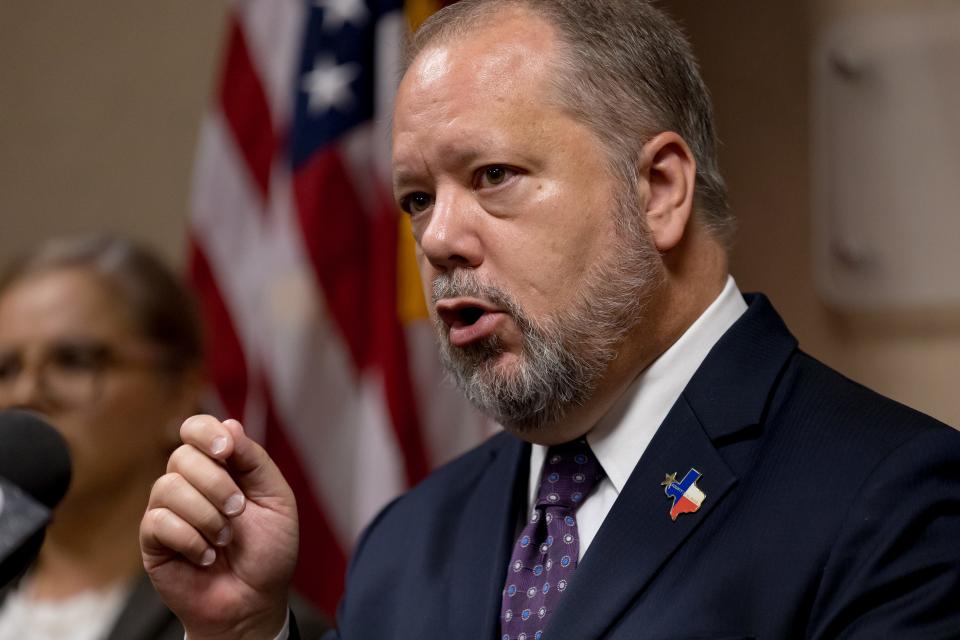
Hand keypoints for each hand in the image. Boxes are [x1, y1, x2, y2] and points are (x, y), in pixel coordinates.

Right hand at [140, 416, 297, 639]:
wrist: (255, 601)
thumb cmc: (268, 551)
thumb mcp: (276, 498)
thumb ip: (255, 460)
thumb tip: (229, 424)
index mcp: (221, 467)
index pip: (196, 429)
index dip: (205, 431)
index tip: (225, 450)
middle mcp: (190, 483)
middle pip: (182, 456)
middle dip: (217, 484)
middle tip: (238, 511)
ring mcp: (169, 510)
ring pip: (168, 487)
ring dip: (206, 515)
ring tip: (225, 539)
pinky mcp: (153, 540)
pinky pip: (158, 522)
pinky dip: (191, 540)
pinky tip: (206, 556)